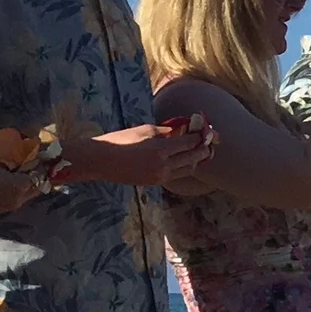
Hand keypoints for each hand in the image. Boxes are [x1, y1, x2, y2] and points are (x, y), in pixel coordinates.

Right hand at [71, 122, 215, 186]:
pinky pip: (178, 175)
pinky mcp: (156, 182)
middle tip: (209, 142)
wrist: (101, 161)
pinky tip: (186, 160)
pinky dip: (186, 167)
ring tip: (202, 151)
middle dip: (204, 149)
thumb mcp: (144, 130)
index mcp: (161, 149)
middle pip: (194, 157)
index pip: (190, 142)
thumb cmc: (120, 140)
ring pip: (189, 169)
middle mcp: (164, 165)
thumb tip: (183, 129)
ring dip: (197, 160)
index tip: (207, 130)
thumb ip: (166, 131)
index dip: (201, 136)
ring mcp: (161, 176)